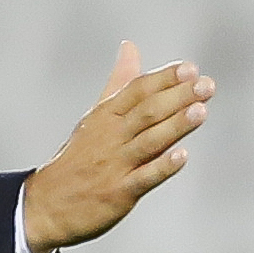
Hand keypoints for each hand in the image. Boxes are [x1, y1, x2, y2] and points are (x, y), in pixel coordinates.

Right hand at [22, 43, 212, 252]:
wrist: (47, 205)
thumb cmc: (78, 159)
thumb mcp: (96, 116)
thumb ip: (118, 83)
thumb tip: (130, 47)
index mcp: (106, 116)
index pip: (137, 90)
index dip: (164, 79)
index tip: (190, 68)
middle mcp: (111, 136)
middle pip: (147, 112)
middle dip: (177, 97)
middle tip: (206, 84)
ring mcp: (115, 164)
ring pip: (148, 140)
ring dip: (175, 125)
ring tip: (201, 110)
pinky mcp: (118, 192)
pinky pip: (143, 178)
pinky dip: (162, 166)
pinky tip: (182, 156)